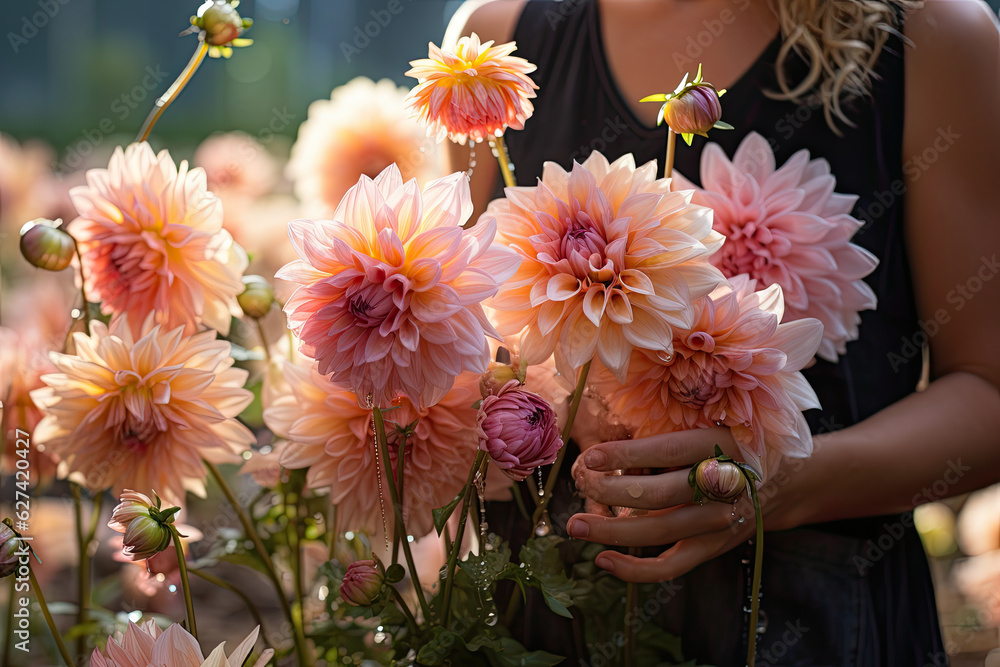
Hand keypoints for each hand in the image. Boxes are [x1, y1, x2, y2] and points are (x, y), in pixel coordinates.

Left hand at [567, 427, 806, 582]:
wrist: (787, 478)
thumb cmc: (733, 443)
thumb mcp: (714, 423)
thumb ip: (671, 432)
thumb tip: (610, 445)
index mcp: (721, 446)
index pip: (667, 452)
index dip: (626, 455)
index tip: (590, 456)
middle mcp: (724, 486)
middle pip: (660, 494)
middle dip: (612, 490)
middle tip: (579, 482)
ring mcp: (720, 521)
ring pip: (660, 531)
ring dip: (613, 531)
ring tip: (576, 525)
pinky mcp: (714, 547)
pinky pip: (672, 566)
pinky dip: (636, 570)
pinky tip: (604, 561)